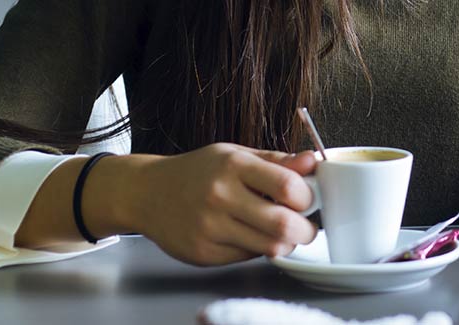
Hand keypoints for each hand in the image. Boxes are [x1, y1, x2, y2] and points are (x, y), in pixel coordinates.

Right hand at [127, 143, 318, 265]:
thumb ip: (277, 161)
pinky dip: (257, 250)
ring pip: (270, 247)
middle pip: (284, 225)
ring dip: (285, 243)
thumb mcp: (236, 155)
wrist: (146, 193)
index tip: (308, 200)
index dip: (308, 198)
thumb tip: (313, 162)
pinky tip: (248, 235)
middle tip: (306, 227)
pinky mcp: (203, 253)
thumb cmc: (198, 172)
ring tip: (281, 232)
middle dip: (306, 230)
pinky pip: (248, 258)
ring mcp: (209, 227)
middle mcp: (219, 196)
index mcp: (233, 165)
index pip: (288, 187)